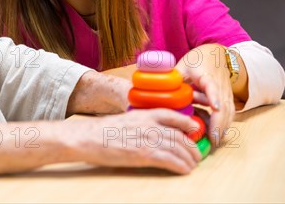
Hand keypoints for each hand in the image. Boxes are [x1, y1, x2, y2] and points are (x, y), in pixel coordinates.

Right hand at [70, 109, 201, 173]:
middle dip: (191, 146)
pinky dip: (181, 166)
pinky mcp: (145, 154)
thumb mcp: (126, 120)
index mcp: (144, 114)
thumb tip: (154, 133)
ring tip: (193, 164)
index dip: (186, 123)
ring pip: (178, 148)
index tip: (194, 129)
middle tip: (196, 154)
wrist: (89, 138)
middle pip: (179, 135)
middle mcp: (149, 124)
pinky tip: (185, 170)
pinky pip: (171, 160)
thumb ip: (141, 124)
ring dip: (189, 158)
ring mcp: (148, 139)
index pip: (172, 115)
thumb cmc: (102, 131)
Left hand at [176, 45, 235, 147]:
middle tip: (212, 139)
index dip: (213, 97)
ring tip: (215, 141)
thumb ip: (173, 78)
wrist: (215, 54)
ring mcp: (226, 92)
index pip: (212, 86)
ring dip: (223, 127)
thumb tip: (156, 89)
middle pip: (224, 105)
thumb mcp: (182, 66)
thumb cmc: (197, 60)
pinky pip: (230, 112)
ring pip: (229, 111)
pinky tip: (218, 135)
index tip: (215, 107)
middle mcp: (220, 85)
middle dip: (219, 123)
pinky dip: (225, 124)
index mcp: (207, 76)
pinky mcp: (228, 98)